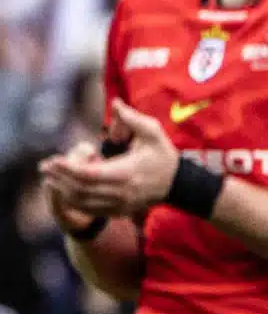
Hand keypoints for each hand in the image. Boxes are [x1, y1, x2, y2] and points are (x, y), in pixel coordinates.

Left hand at [39, 99, 178, 216]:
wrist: (177, 184)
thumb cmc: (163, 155)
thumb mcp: (153, 132)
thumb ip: (133, 118)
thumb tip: (115, 103)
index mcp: (126, 172)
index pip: (89, 174)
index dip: (67, 168)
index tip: (52, 160)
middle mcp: (121, 192)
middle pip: (81, 189)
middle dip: (59, 178)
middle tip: (44, 167)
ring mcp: (120, 204)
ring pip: (83, 202)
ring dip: (63, 191)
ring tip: (50, 178)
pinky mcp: (119, 210)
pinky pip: (91, 210)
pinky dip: (74, 202)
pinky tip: (65, 191)